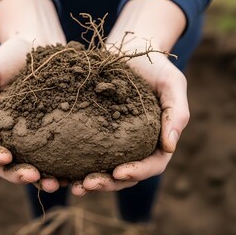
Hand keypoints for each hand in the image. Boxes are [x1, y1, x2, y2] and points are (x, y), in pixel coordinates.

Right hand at [0, 38, 61, 191]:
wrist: (37, 47)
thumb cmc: (6, 59)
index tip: (5, 156)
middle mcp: (9, 138)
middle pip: (8, 166)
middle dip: (19, 174)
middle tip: (34, 176)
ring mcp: (32, 139)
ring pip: (33, 166)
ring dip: (42, 178)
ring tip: (56, 183)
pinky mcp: (53, 135)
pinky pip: (56, 156)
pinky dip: (62, 168)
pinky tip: (72, 174)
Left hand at [71, 51, 189, 195]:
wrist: (128, 49)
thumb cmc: (155, 66)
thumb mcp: (172, 83)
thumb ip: (176, 112)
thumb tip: (170, 146)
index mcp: (158, 140)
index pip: (153, 164)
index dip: (137, 172)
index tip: (119, 172)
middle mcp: (136, 146)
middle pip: (125, 176)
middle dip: (107, 183)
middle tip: (86, 185)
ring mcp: (115, 142)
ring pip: (104, 170)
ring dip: (89, 181)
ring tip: (72, 186)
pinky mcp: (95, 133)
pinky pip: (86, 153)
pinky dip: (75, 165)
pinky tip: (59, 170)